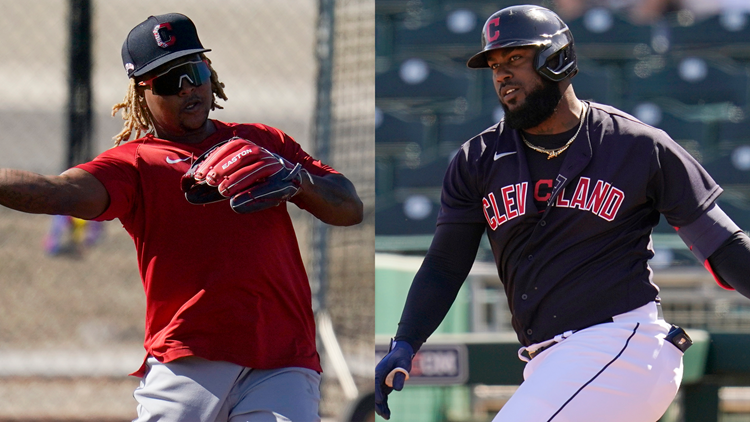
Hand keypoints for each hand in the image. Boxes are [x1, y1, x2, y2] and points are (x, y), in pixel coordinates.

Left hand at [181, 137, 306, 212]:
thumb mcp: (235, 179)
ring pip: (253, 167)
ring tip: (223, 191)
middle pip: (240, 154)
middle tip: (208, 181)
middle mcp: (260, 151)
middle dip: (223, 167)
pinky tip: (237, 201)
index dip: (212, 160)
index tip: (198, 175)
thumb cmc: (257, 181)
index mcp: (247, 147)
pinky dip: (251, 192)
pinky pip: (266, 184)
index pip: (227, 148)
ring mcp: (272, 163)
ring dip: (236, 179)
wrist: (291, 183)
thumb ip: (216, 183)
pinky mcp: (283, 177)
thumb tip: (189, 193)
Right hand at [375, 340, 413, 419]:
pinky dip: (385, 405)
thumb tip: (397, 389)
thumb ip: (400, 376)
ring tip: (387, 416)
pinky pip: (383, 398)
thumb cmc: (402, 357)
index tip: (380, 401)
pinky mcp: (385, 386)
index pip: (376, 382)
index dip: (377, 392)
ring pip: (379, 397)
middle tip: (384, 413)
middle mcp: (378, 377)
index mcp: (380, 370)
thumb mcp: (403, 364)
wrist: (402, 353)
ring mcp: (381, 383)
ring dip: (382, 407)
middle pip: (376, 392)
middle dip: (378, 404)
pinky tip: (388, 414)